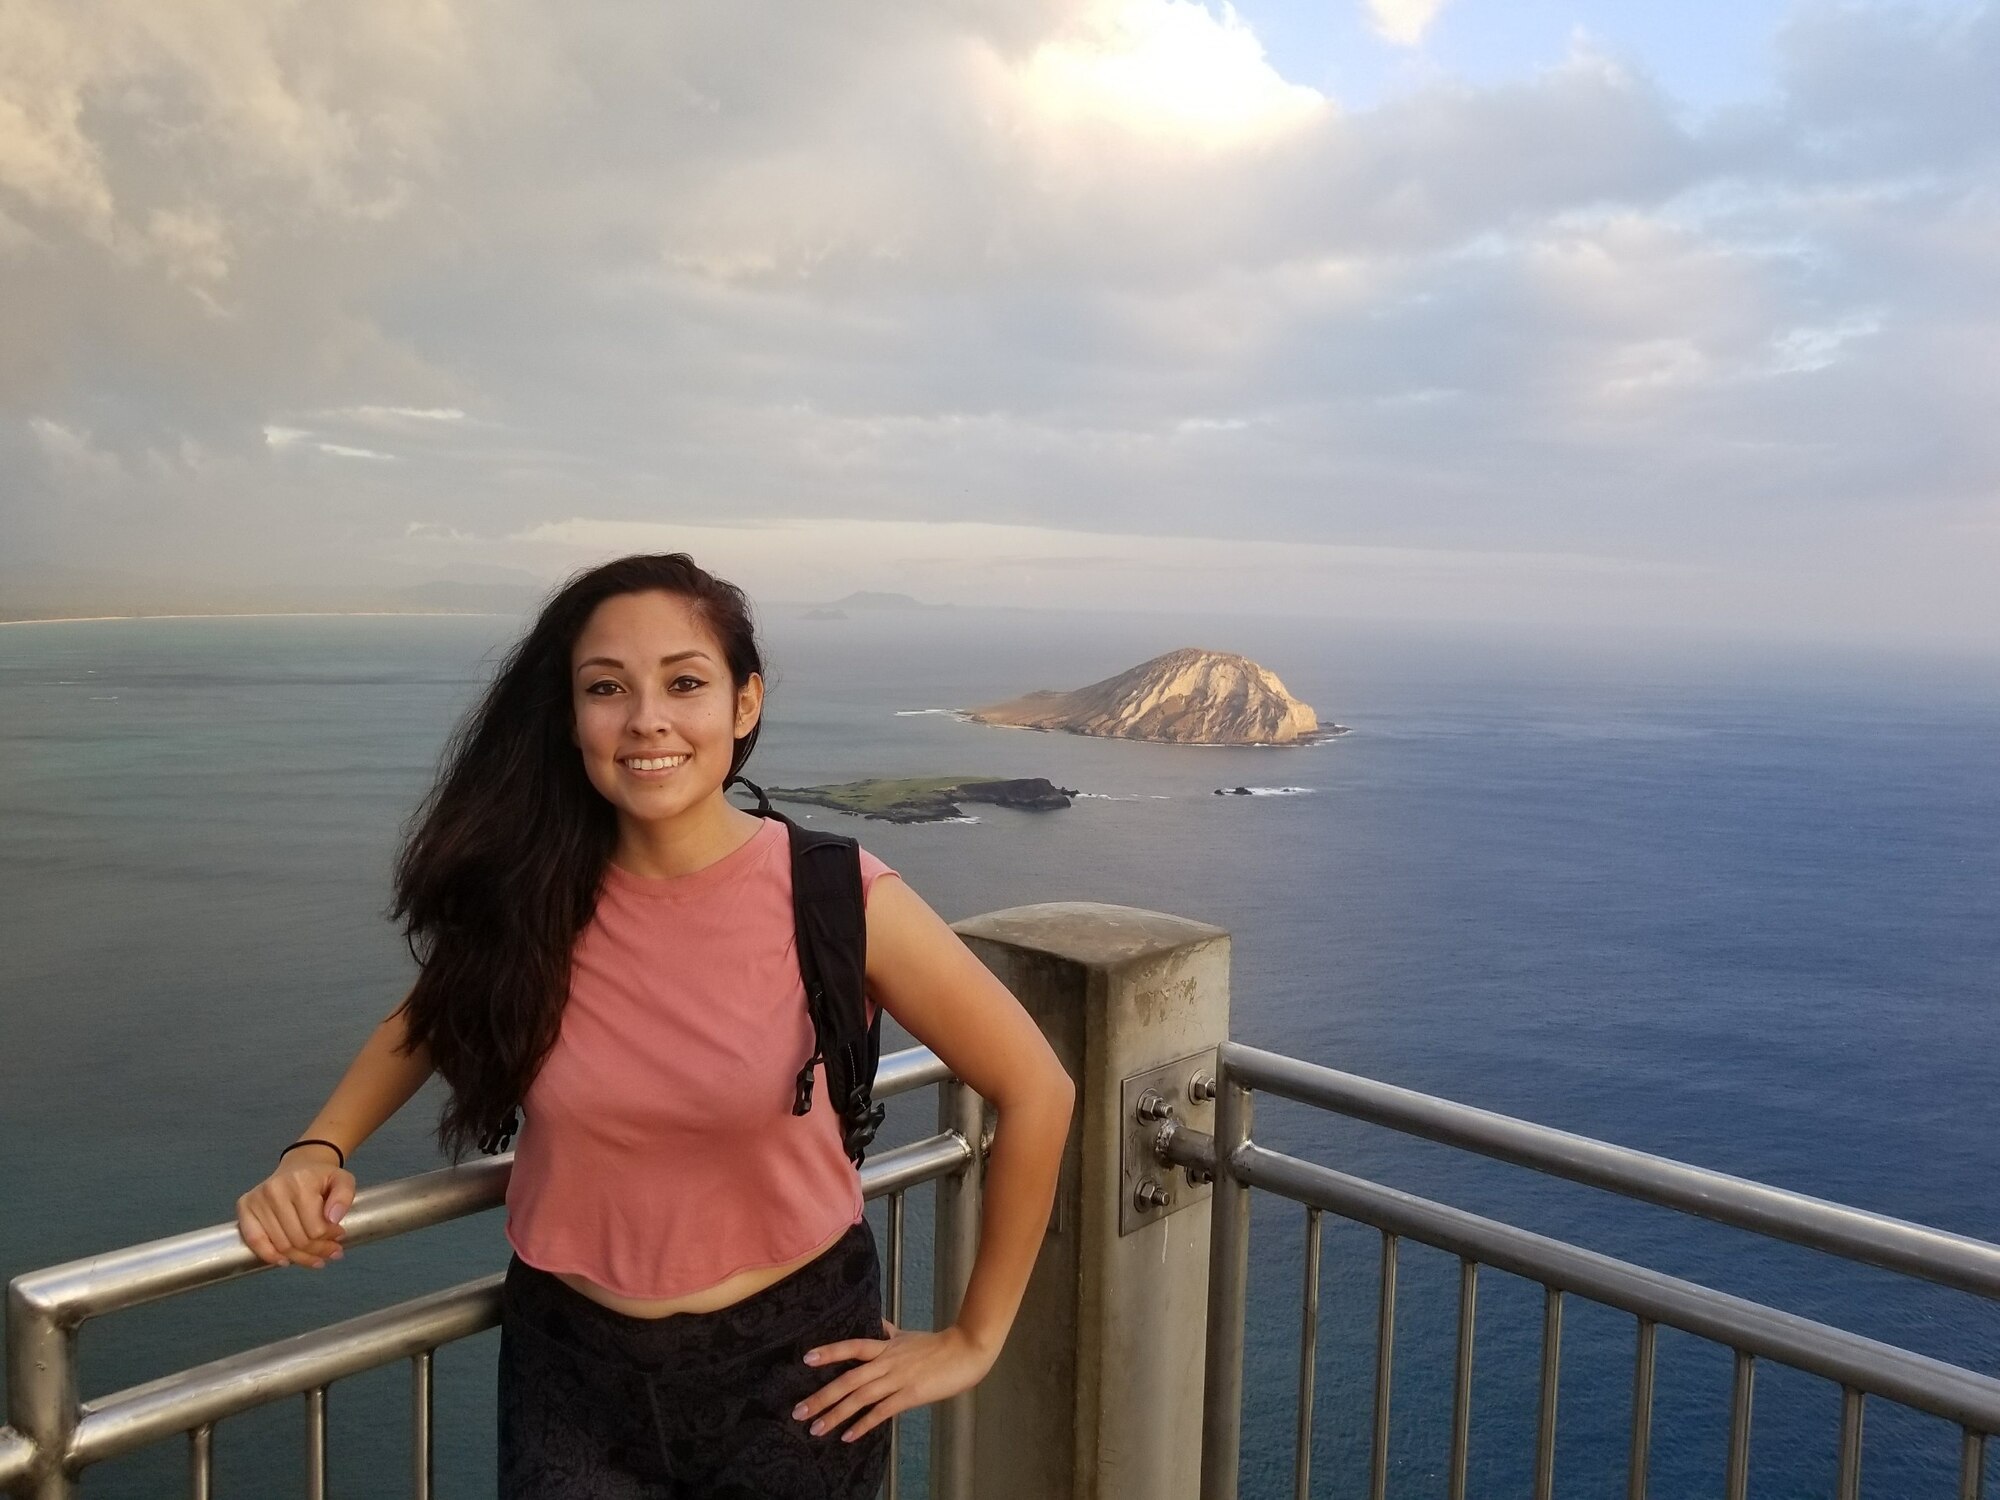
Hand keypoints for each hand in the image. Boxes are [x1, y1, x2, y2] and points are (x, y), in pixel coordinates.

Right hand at [235, 1147, 353, 1268]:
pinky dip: (270, 1256)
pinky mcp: (244, 1207)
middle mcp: (274, 1190)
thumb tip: (333, 1219)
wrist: (298, 1167)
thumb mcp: (342, 1179)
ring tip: (315, 1259)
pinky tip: (285, 1261)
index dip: (329, 1238)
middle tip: (331, 1252)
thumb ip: (344, 1196)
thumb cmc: (320, 1177)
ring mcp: (257, 1199)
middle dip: (317, 1251)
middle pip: (297, 1239)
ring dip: (299, 1258)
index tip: (339, 1236)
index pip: (315, 1228)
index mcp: (300, 1182)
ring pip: (280, 1245)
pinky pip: (255, 1240)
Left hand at [793, 1318, 996, 1443]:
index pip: (852, 1346)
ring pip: (860, 1397)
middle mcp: (887, 1362)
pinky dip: (863, 1424)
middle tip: (798, 1411)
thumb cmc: (938, 1345)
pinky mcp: (910, 1395)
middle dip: (822, 1396)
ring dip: (836, 1414)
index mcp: (885, 1346)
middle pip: (848, 1379)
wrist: (966, 1351)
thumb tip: (874, 1321)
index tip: (806, 1360)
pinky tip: (848, 1436)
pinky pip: (882, 1412)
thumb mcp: (907, 1335)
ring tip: (816, 1428)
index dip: (829, 1352)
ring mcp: (898, 1379)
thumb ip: (888, 1331)